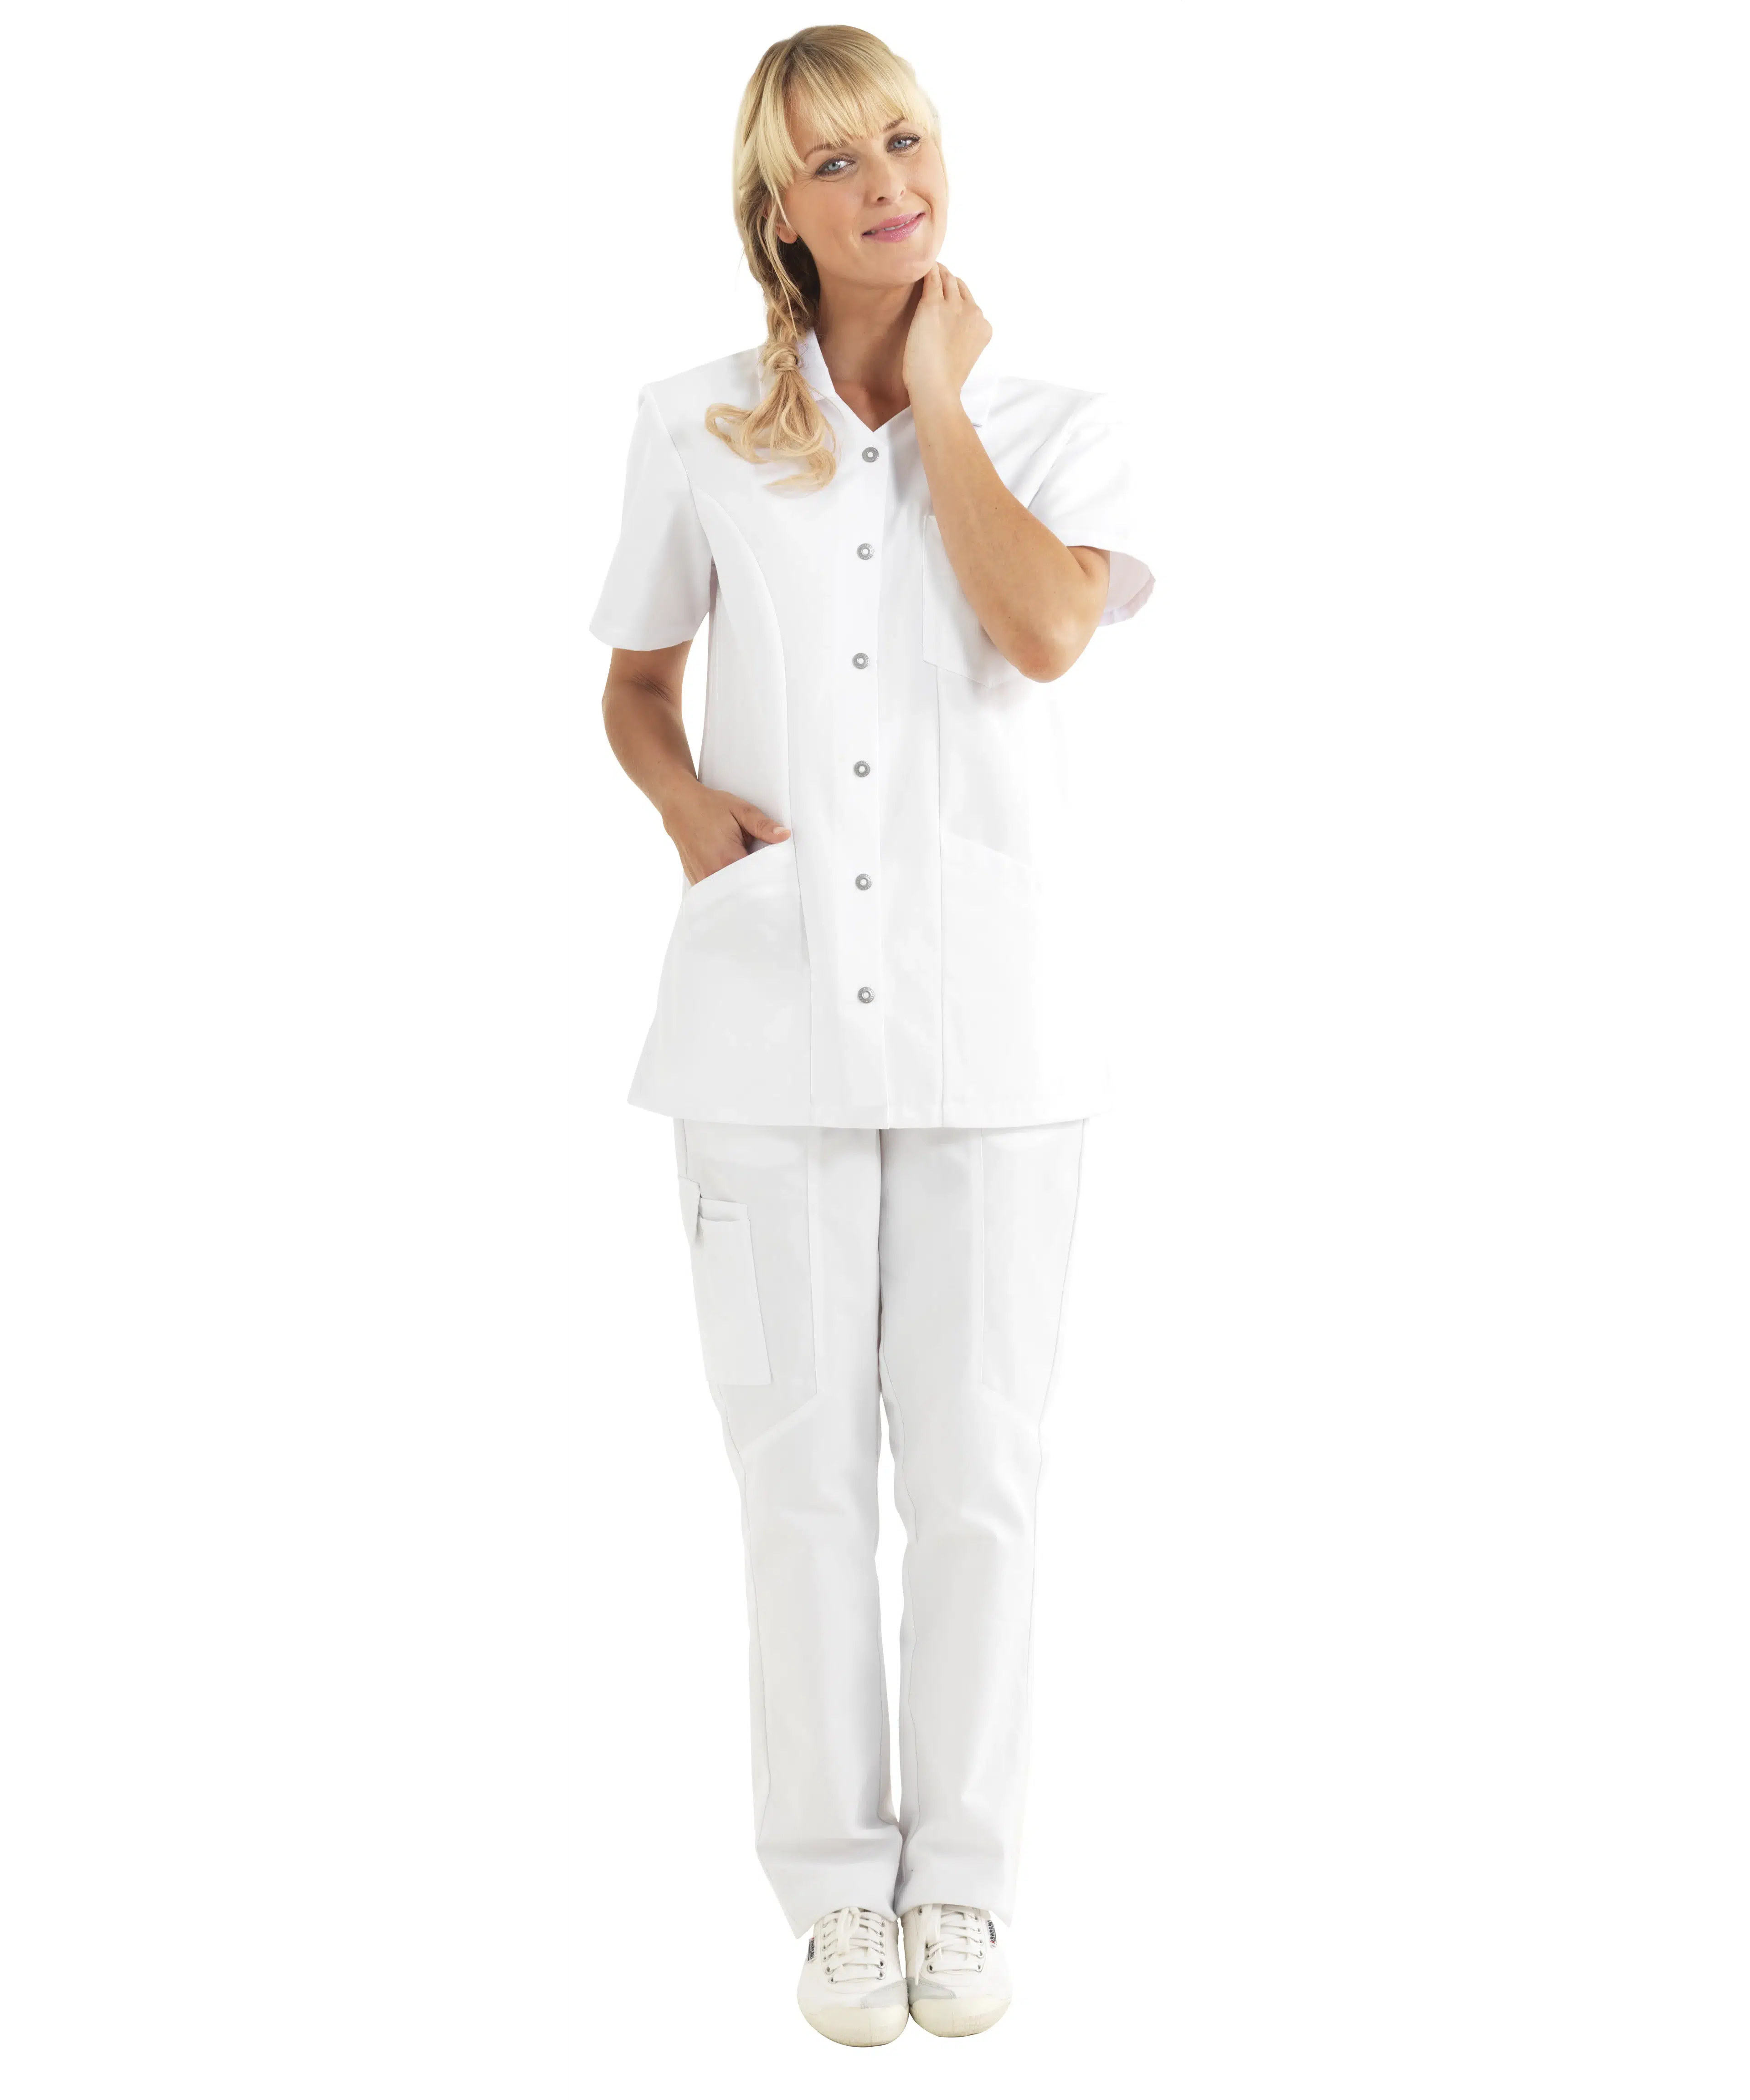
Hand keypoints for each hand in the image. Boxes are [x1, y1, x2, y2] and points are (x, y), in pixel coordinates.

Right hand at [661, 782, 789, 884]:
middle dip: (757, 886)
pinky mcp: (697, 881)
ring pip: (730, 895)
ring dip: (742, 888)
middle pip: (744, 892)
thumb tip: (785, 836)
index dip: (769, 880)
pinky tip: (735, 877)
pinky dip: (729, 888)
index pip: (757, 881)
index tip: (778, 876)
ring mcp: (702, 880)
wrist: (680, 806)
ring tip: (749, 875)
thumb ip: (763, 826)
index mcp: (727, 859)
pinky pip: (718, 893)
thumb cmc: (709, 807)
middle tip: (766, 876)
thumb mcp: (741, 810)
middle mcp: (712, 874)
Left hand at [903, 265, 991, 415]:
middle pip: (959, 286)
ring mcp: (953, 306)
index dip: (956, 295)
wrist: (936, 389)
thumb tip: (950, 332)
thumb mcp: (964, 356)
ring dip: (938, 270)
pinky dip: (927, 269)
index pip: (970, 302)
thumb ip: (963, 338)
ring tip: (925, 268)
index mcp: (983, 326)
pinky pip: (931, 277)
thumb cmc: (944, 381)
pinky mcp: (932, 305)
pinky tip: (919, 266)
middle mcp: (973, 312)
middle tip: (934, 274)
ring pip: (947, 278)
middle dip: (947, 279)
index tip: (945, 292)